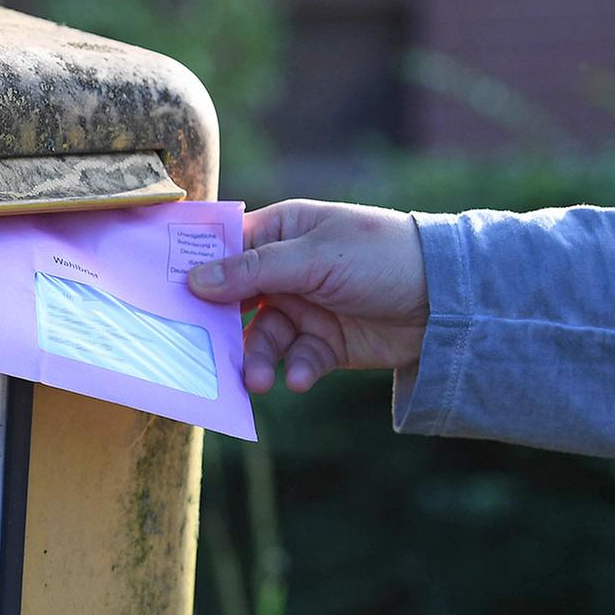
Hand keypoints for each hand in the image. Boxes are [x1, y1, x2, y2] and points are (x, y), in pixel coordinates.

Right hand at [189, 199, 429, 392]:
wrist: (450, 300)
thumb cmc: (382, 256)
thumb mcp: (314, 258)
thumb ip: (253, 270)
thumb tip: (195, 280)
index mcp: (282, 232)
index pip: (226, 249)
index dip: (196, 271)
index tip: (165, 295)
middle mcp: (287, 271)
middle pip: (235, 302)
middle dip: (222, 330)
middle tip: (202, 353)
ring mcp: (305, 308)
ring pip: (262, 340)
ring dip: (257, 361)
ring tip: (259, 382)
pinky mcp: (325, 344)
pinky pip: (295, 360)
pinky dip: (295, 371)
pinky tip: (302, 378)